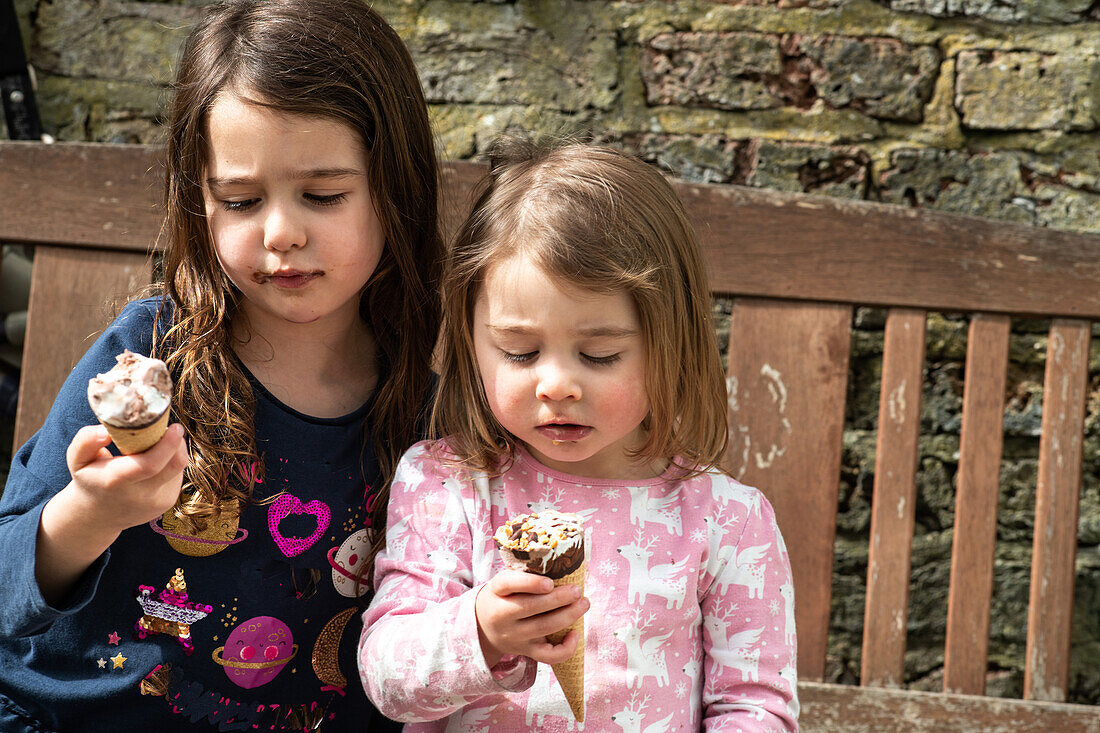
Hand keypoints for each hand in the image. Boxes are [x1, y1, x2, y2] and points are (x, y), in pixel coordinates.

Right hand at [64, 423, 189, 534]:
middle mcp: (140, 495)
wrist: (98, 516)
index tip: (175, 426)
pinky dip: (171, 461)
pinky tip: (156, 461)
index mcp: (116, 481)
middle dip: (177, 442)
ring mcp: (157, 501)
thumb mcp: (77, 460)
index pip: (150, 464)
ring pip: (179, 467)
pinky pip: (178, 474)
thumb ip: (86, 441)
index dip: (168, 444)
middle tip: (170, 427)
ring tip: (157, 444)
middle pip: (174, 464)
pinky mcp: (168, 502)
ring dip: (175, 450)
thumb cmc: (90, 478)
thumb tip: (106, 431)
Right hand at [474, 569, 588, 667]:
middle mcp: (502, 615)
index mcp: (496, 591)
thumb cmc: (504, 597)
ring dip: (568, 616)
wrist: (485, 628)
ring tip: (584, 603)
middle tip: (577, 590)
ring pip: (542, 628)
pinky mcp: (526, 651)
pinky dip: (565, 648)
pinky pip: (547, 656)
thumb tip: (561, 561)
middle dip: (558, 598)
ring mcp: (515, 636)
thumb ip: (525, 572)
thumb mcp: (504, 581)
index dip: (530, 583)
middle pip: (530, 607)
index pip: (508, 584)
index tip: (550, 582)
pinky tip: (576, 634)